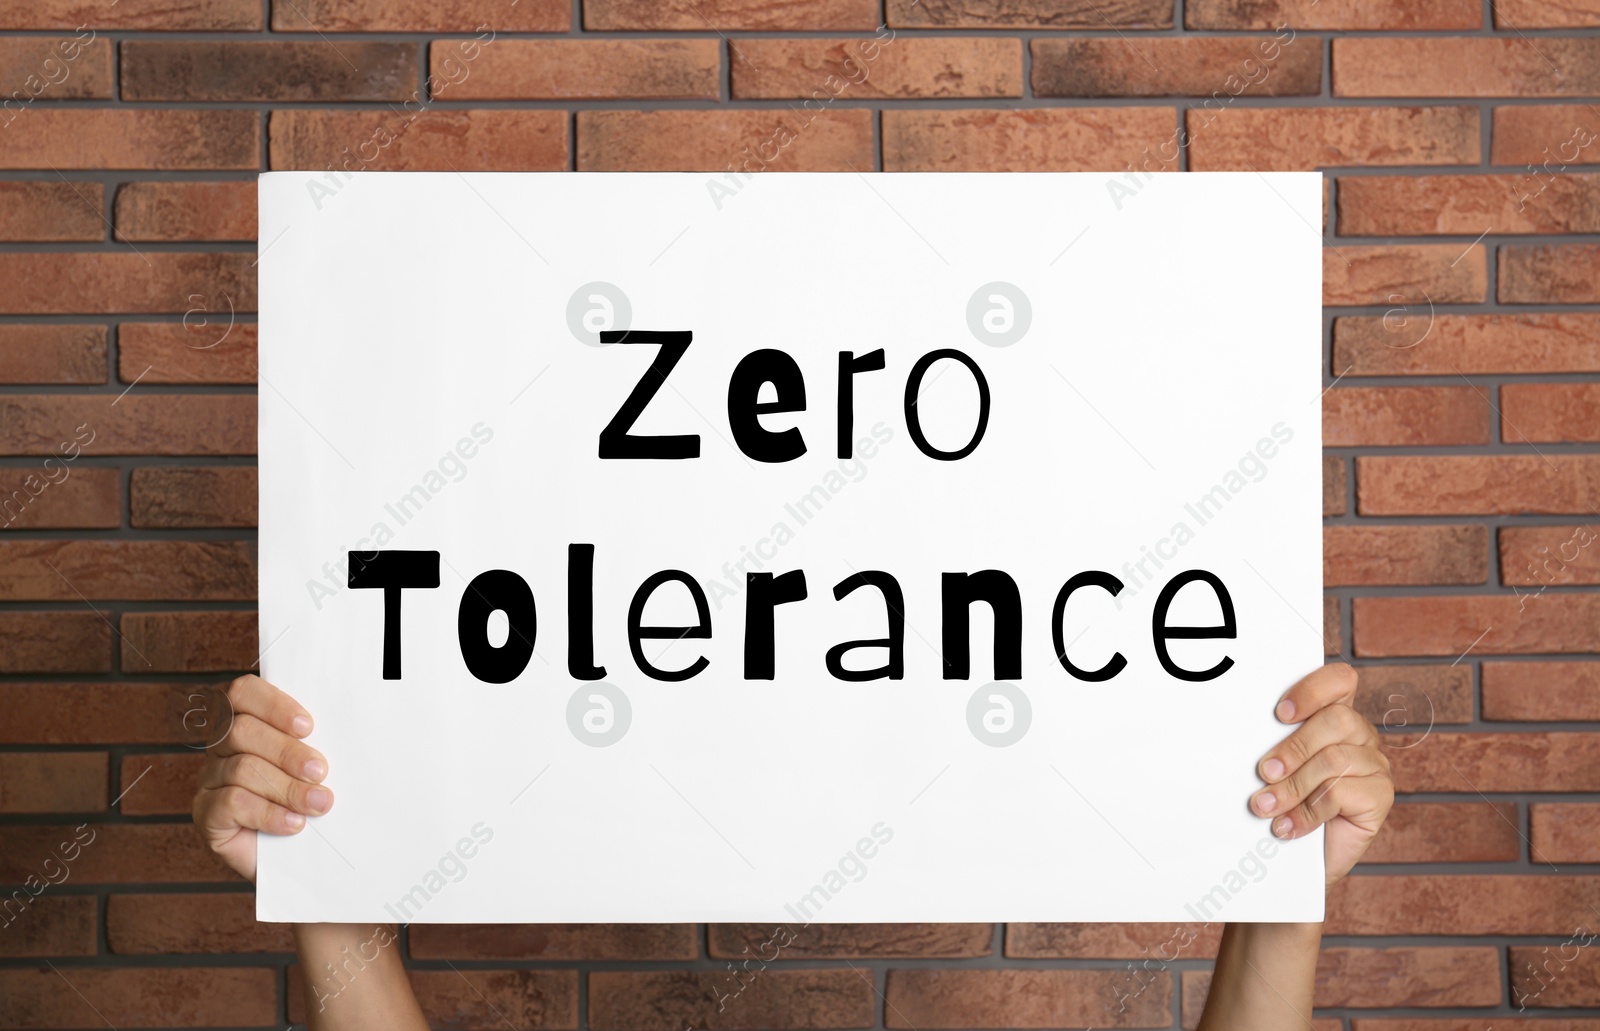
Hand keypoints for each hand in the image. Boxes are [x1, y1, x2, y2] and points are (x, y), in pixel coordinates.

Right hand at [192, 675, 331, 881]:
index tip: (308, 727)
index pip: (242, 693)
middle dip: (287, 751)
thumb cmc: (310, 800)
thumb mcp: (315, 766)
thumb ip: (314, 742)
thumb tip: (341, 728)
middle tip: (321, 772)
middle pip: (240, 731)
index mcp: (245, 721)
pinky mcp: (205, 814)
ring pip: (241, 769)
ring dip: (287, 787)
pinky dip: (268, 813)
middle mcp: (220, 747)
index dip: (273, 705)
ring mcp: (209, 780)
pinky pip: (231, 803)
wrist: (299, 855)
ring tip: (319, 803)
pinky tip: (294, 824)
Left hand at [1249, 663, 1393, 887]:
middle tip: (1264, 772)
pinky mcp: (1381, 797)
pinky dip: (1306, 813)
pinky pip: (1341, 794)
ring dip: (1293, 787)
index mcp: (1335, 715)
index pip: (1340, 681)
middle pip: (1337, 720)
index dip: (1313, 691)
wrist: (1297, 858)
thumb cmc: (1283, 804)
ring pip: (1334, 760)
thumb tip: (1249, 741)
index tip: (1280, 714)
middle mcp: (1360, 735)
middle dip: (1293, 748)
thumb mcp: (1276, 769)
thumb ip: (1274, 745)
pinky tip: (1287, 827)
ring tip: (1266, 807)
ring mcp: (1375, 765)